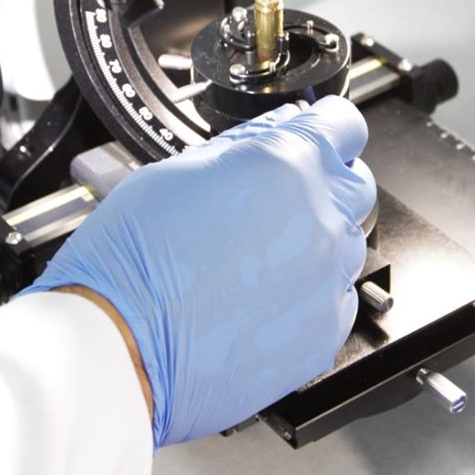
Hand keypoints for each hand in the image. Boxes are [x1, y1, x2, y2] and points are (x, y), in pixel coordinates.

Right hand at [27, 97, 375, 446]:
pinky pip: (337, 300)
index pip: (345, 126)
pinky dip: (311, 295)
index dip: (327, 130)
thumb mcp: (175, 172)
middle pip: (356, 185)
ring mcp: (326, 280)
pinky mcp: (323, 333)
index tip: (316, 139)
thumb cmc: (129, 264)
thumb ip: (244, 147)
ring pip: (347, 246)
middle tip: (272, 206)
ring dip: (314, 243)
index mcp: (284, 166)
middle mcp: (318, 220)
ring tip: (254, 262)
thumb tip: (278, 131)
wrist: (119, 348)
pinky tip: (260, 299)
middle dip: (324, 187)